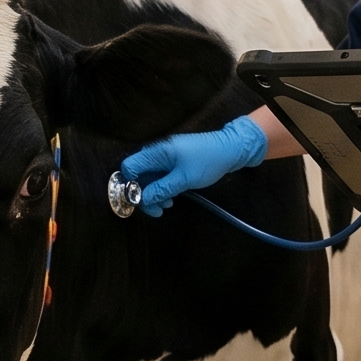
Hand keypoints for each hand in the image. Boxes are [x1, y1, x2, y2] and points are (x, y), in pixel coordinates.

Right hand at [119, 117, 267, 216]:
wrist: (231, 150)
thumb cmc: (208, 161)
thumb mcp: (184, 179)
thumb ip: (161, 189)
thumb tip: (142, 199)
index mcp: (157, 152)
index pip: (130, 167)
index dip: (130, 184)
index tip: (141, 200)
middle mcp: (158, 153)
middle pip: (140, 175)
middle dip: (144, 194)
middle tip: (156, 211)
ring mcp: (166, 158)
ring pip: (151, 178)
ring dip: (155, 194)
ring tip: (167, 205)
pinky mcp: (174, 163)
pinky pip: (161, 177)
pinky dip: (163, 189)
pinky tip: (171, 198)